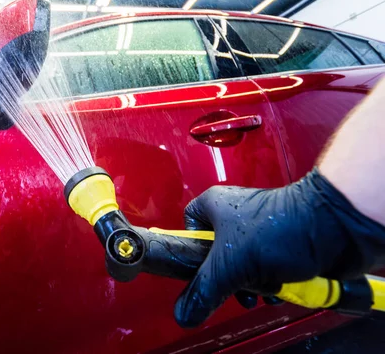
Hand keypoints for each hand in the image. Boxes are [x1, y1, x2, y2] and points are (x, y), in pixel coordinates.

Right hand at [174, 168, 384, 327]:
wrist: (333, 228)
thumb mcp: (230, 264)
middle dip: (227, 277)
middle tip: (234, 285)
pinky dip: (269, 281)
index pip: (187, 228)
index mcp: (214, 205)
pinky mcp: (279, 243)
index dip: (191, 252)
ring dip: (251, 283)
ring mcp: (258, 228)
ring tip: (262, 287)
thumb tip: (185, 312)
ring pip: (241, 264)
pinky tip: (277, 287)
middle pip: (215, 253)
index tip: (198, 271)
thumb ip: (204, 290)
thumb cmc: (282, 228)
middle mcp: (234, 213)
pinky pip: (264, 268)